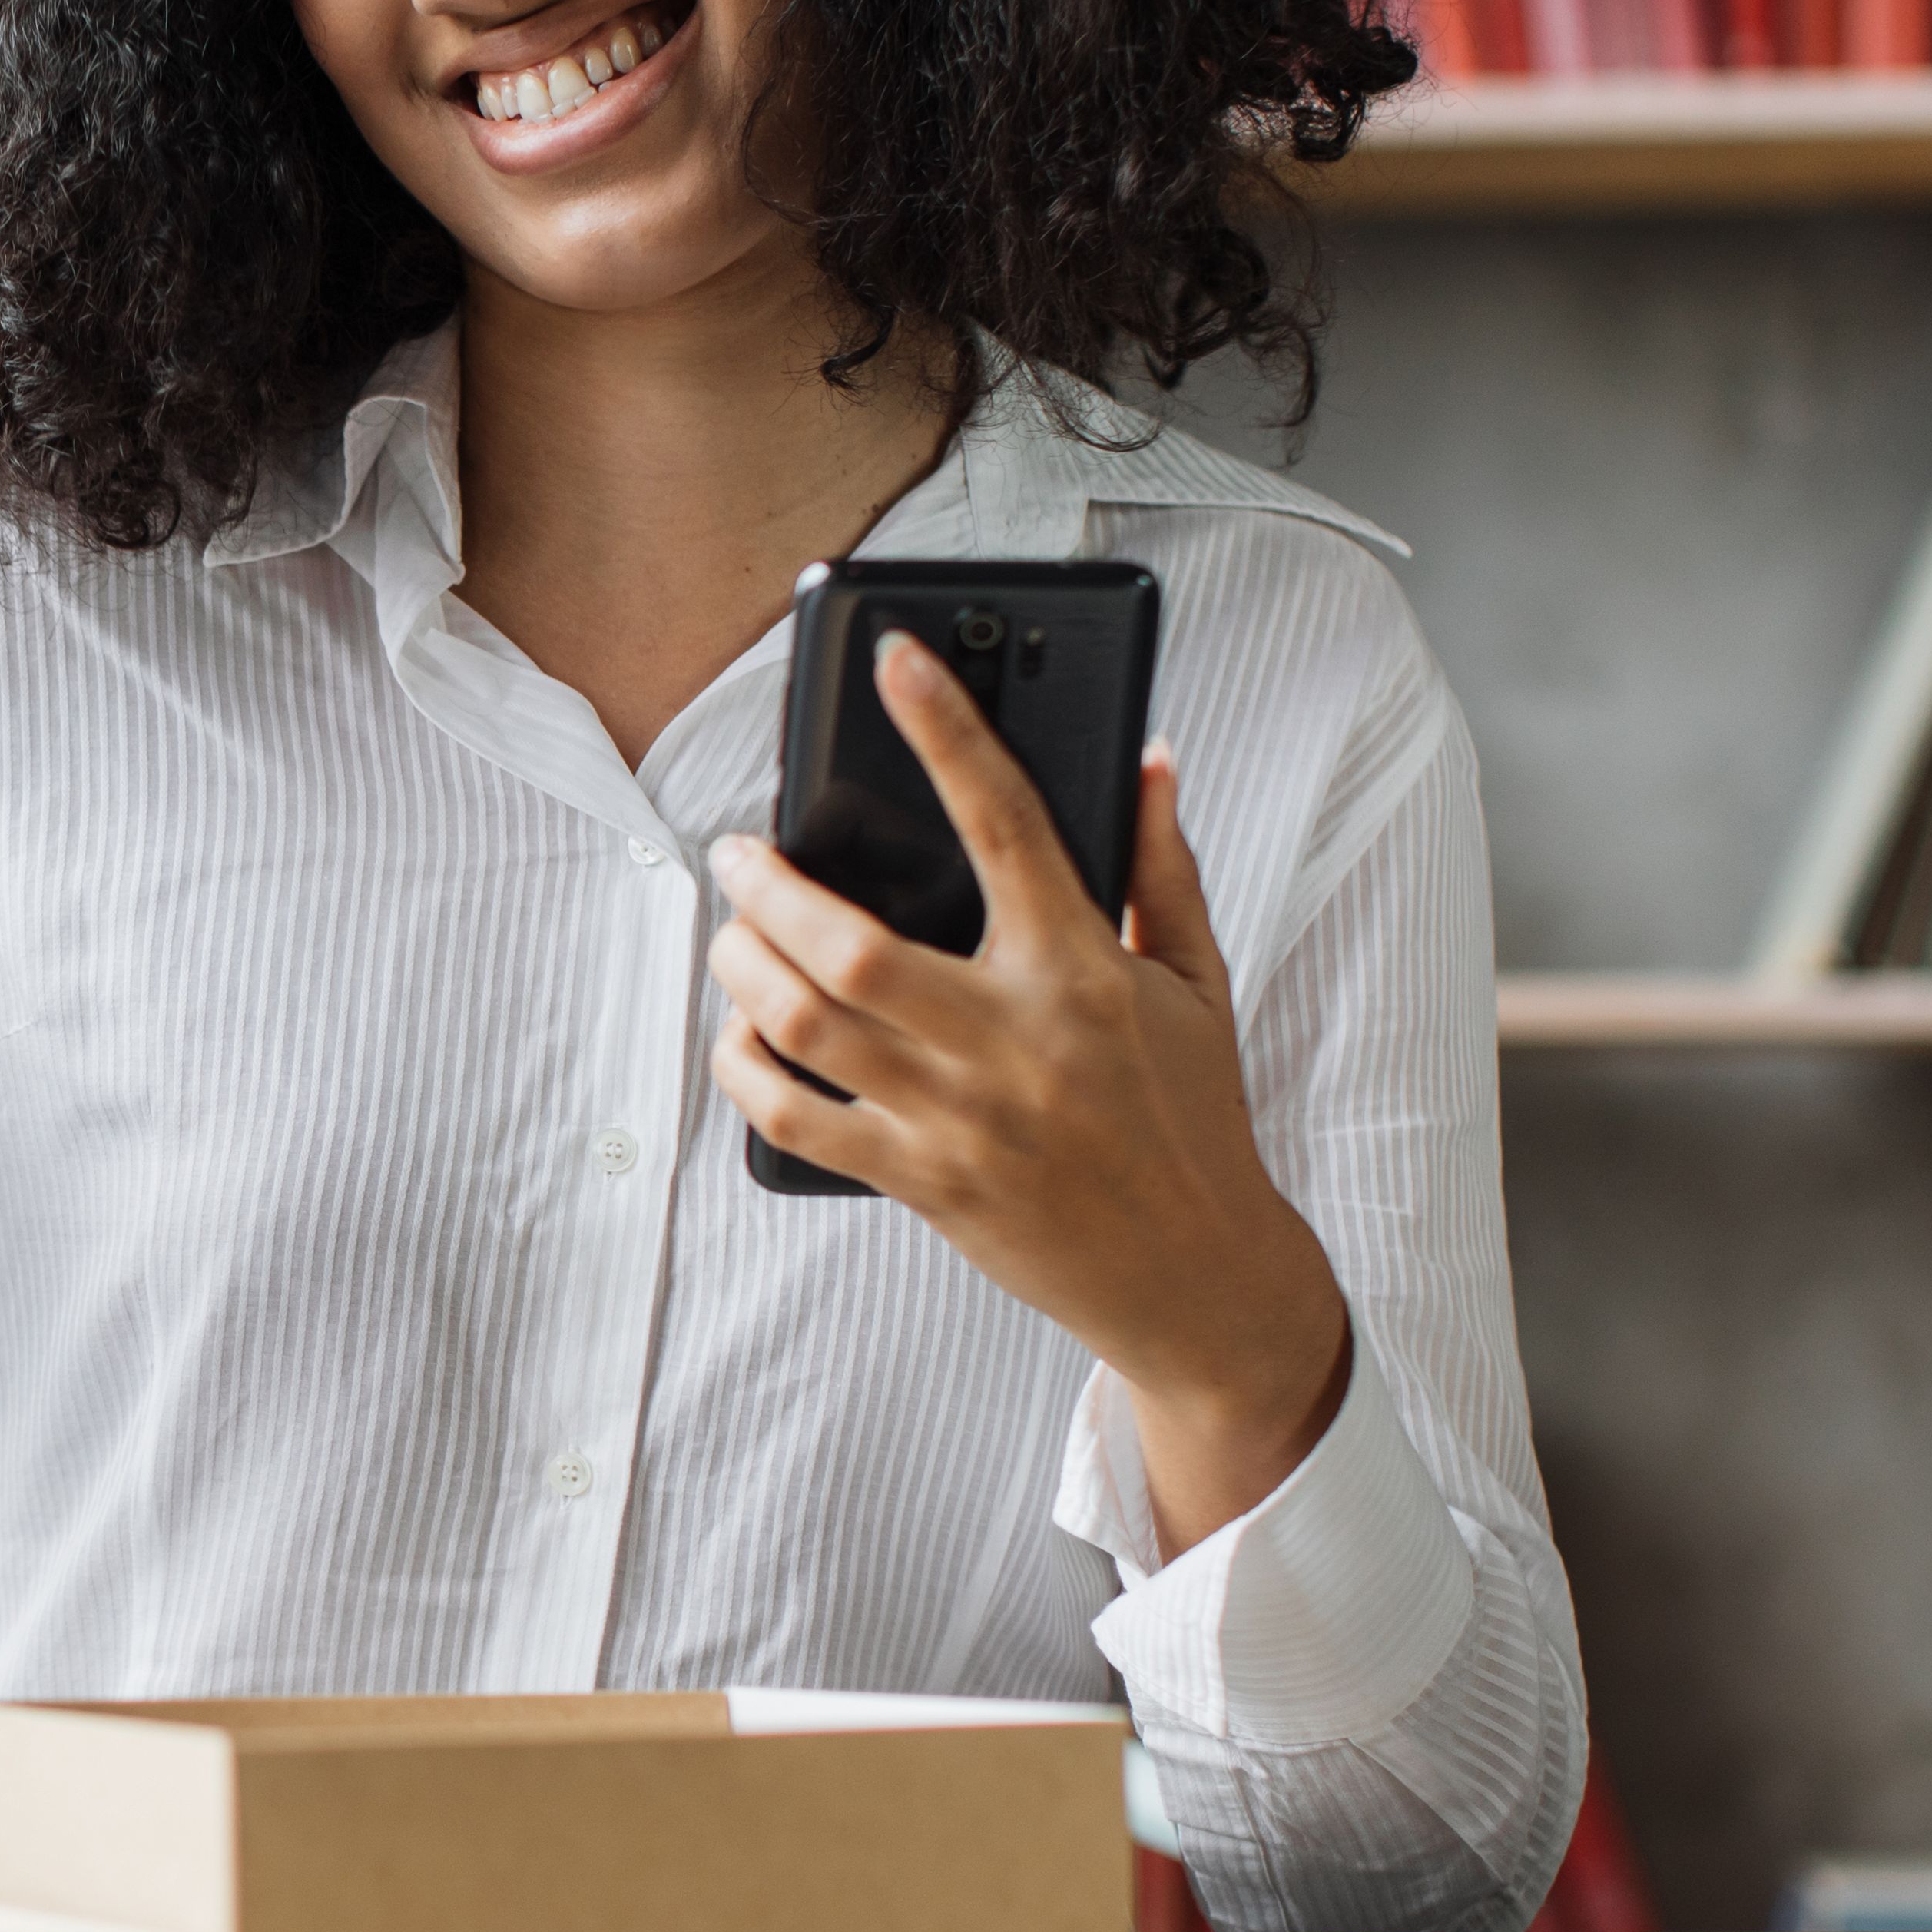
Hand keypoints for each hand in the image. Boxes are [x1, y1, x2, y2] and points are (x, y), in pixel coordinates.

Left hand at [703, 633, 1351, 1546]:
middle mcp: (1011, 1041)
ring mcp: (958, 1119)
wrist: (1194, 1273)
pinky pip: (795, 1122)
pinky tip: (740, 1036)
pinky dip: (746, 1071)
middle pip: (849, 946)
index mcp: (1081, 971)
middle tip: (739, 851)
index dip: (947, 729)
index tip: (895, 658)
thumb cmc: (1192, 1114)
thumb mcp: (1198, 982)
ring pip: (804, 1025)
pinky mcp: (920, 1185)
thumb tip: (1146, 756)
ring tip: (733, 933)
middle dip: (768, 885)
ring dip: (742, 967)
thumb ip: (1161, 866)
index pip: (1006, 822)